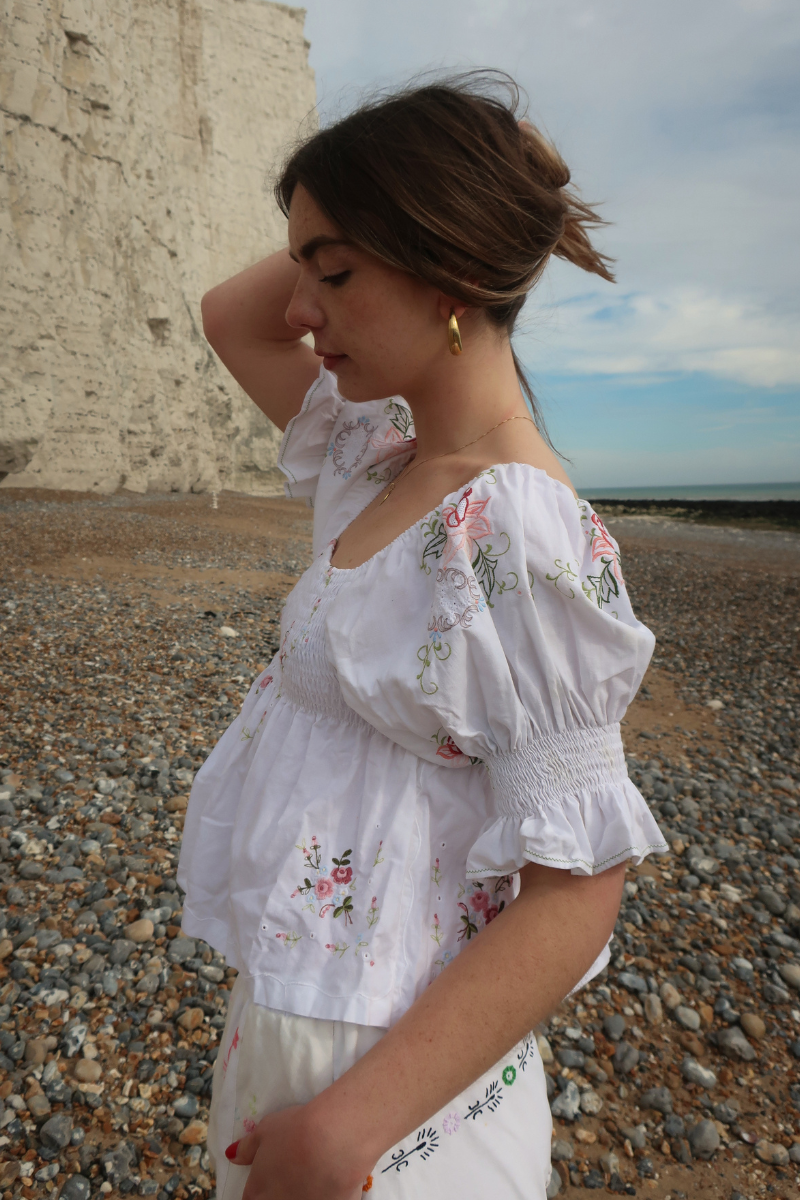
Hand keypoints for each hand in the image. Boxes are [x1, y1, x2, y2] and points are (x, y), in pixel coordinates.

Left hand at [226, 1103, 372, 1199]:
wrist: (333, 1139)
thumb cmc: (295, 1130)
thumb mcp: (265, 1130)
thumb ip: (247, 1147)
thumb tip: (231, 1155)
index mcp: (258, 1191)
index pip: (249, 1199)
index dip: (257, 1190)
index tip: (266, 1180)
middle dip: (276, 1193)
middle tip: (291, 1175)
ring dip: (302, 1194)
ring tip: (313, 1175)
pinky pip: (325, 1199)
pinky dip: (326, 1193)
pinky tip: (333, 1180)